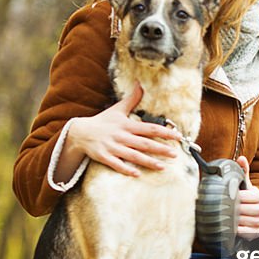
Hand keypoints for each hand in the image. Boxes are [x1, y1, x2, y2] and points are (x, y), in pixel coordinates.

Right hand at [60, 82, 181, 178]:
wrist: (80, 132)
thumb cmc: (103, 121)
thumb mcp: (117, 109)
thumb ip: (132, 99)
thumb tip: (140, 83)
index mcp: (127, 125)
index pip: (150, 128)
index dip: (165, 132)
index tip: (178, 136)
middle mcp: (121, 136)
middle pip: (144, 143)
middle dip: (160, 149)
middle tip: (175, 154)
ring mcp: (113, 147)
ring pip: (133, 155)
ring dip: (148, 162)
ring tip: (163, 167)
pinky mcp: (104, 157)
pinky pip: (116, 164)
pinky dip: (126, 169)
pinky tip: (137, 174)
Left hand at [235, 155, 258, 239]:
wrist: (246, 212)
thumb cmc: (244, 197)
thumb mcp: (243, 185)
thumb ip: (243, 172)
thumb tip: (241, 158)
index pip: (255, 196)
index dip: (243, 197)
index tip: (233, 196)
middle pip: (254, 210)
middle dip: (239, 208)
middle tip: (227, 207)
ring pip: (253, 221)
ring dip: (240, 220)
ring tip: (229, 216)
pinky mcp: (257, 232)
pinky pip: (252, 233)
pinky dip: (242, 230)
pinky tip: (233, 227)